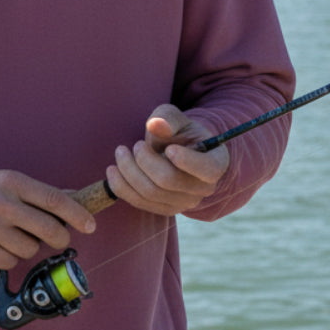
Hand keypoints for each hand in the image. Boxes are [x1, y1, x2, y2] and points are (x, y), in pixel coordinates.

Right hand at [0, 170, 96, 269]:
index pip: (54, 199)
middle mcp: (0, 203)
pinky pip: (10, 262)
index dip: (77, 215)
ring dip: (27, 247)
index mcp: (11, 181)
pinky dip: (8, 258)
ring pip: (31, 249)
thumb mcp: (5, 183)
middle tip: (60, 239)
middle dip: (60, 238)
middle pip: (49, 229)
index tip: (90, 225)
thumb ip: (39, 193)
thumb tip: (75, 197)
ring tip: (10, 236)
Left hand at [106, 104, 227, 217]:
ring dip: (128, 171)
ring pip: (151, 192)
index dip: (186, 160)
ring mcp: (185, 203)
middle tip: (135, 144)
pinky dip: (122, 186)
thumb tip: (156, 125)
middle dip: (144, 160)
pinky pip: (140, 203)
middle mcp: (204, 188)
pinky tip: (113, 171)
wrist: (176, 151)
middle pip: (169, 180)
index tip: (168, 148)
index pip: (207, 168)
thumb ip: (168, 118)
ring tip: (120, 152)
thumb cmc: (179, 132)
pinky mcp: (166, 210)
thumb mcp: (176, 118)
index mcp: (215, 163)